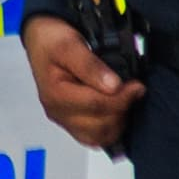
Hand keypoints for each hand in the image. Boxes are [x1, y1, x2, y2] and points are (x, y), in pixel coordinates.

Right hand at [24, 15, 143, 149]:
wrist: (41, 40)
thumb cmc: (52, 41)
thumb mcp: (69, 45)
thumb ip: (90, 66)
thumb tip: (113, 86)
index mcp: (56, 95)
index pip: (96, 106)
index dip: (122, 98)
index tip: (137, 85)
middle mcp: (58, 112)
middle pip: (99, 125)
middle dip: (122, 109)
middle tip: (135, 90)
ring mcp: (64, 120)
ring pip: (99, 137)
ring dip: (118, 122)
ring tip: (126, 100)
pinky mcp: (71, 123)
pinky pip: (94, 138)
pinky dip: (109, 129)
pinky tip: (117, 112)